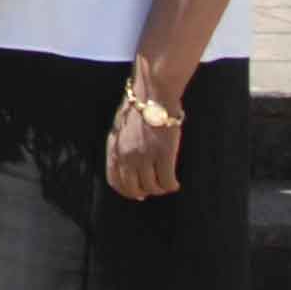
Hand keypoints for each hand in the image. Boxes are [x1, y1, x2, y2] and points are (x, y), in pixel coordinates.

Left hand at [108, 79, 187, 198]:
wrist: (153, 95)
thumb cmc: (139, 107)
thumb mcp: (120, 127)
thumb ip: (121, 146)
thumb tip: (127, 164)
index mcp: (114, 148)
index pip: (115, 180)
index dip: (126, 191)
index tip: (137, 194)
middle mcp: (127, 155)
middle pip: (133, 188)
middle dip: (144, 192)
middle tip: (154, 190)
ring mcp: (145, 156)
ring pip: (152, 187)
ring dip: (160, 189)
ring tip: (167, 184)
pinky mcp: (164, 154)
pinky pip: (167, 181)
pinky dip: (172, 185)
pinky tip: (175, 184)